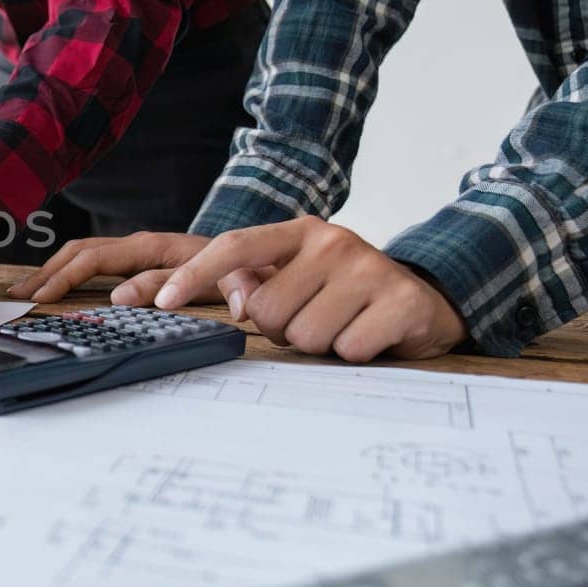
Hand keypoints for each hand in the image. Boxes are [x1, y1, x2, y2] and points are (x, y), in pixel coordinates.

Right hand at [9, 231, 271, 310]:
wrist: (254, 254)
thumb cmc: (242, 267)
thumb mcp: (231, 275)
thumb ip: (205, 284)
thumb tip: (155, 301)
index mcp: (151, 246)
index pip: (97, 258)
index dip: (69, 277)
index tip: (48, 298)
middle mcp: (137, 243)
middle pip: (79, 252)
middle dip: (48, 273)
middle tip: (21, 296)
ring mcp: (134, 251)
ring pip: (80, 254)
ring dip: (51, 272)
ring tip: (24, 292)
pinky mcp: (135, 262)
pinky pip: (92, 263)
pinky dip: (67, 273)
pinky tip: (52, 290)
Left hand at [154, 217, 468, 361]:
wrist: (426, 302)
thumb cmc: (346, 295)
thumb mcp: (300, 278)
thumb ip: (255, 283)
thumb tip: (236, 301)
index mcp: (300, 232)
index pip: (235, 247)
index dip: (195, 275)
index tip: (161, 302)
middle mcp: (333, 242)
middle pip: (266, 311)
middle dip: (282, 329)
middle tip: (314, 319)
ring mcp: (368, 269)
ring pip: (303, 336)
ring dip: (319, 344)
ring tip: (344, 326)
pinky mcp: (400, 302)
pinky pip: (345, 350)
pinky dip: (353, 354)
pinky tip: (370, 336)